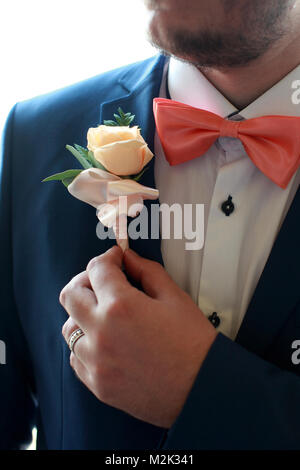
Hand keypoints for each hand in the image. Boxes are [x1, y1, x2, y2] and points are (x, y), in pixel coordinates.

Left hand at [60, 246, 216, 427]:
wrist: (203, 390)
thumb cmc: (194, 347)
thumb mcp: (175, 298)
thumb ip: (147, 272)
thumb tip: (130, 260)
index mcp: (121, 307)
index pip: (97, 269)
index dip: (108, 258)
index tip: (115, 259)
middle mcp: (102, 333)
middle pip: (70, 295)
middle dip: (86, 280)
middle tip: (103, 280)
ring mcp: (96, 362)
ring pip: (70, 327)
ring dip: (82, 314)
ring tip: (103, 313)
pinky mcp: (98, 384)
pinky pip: (76, 357)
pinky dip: (86, 344)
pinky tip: (105, 340)